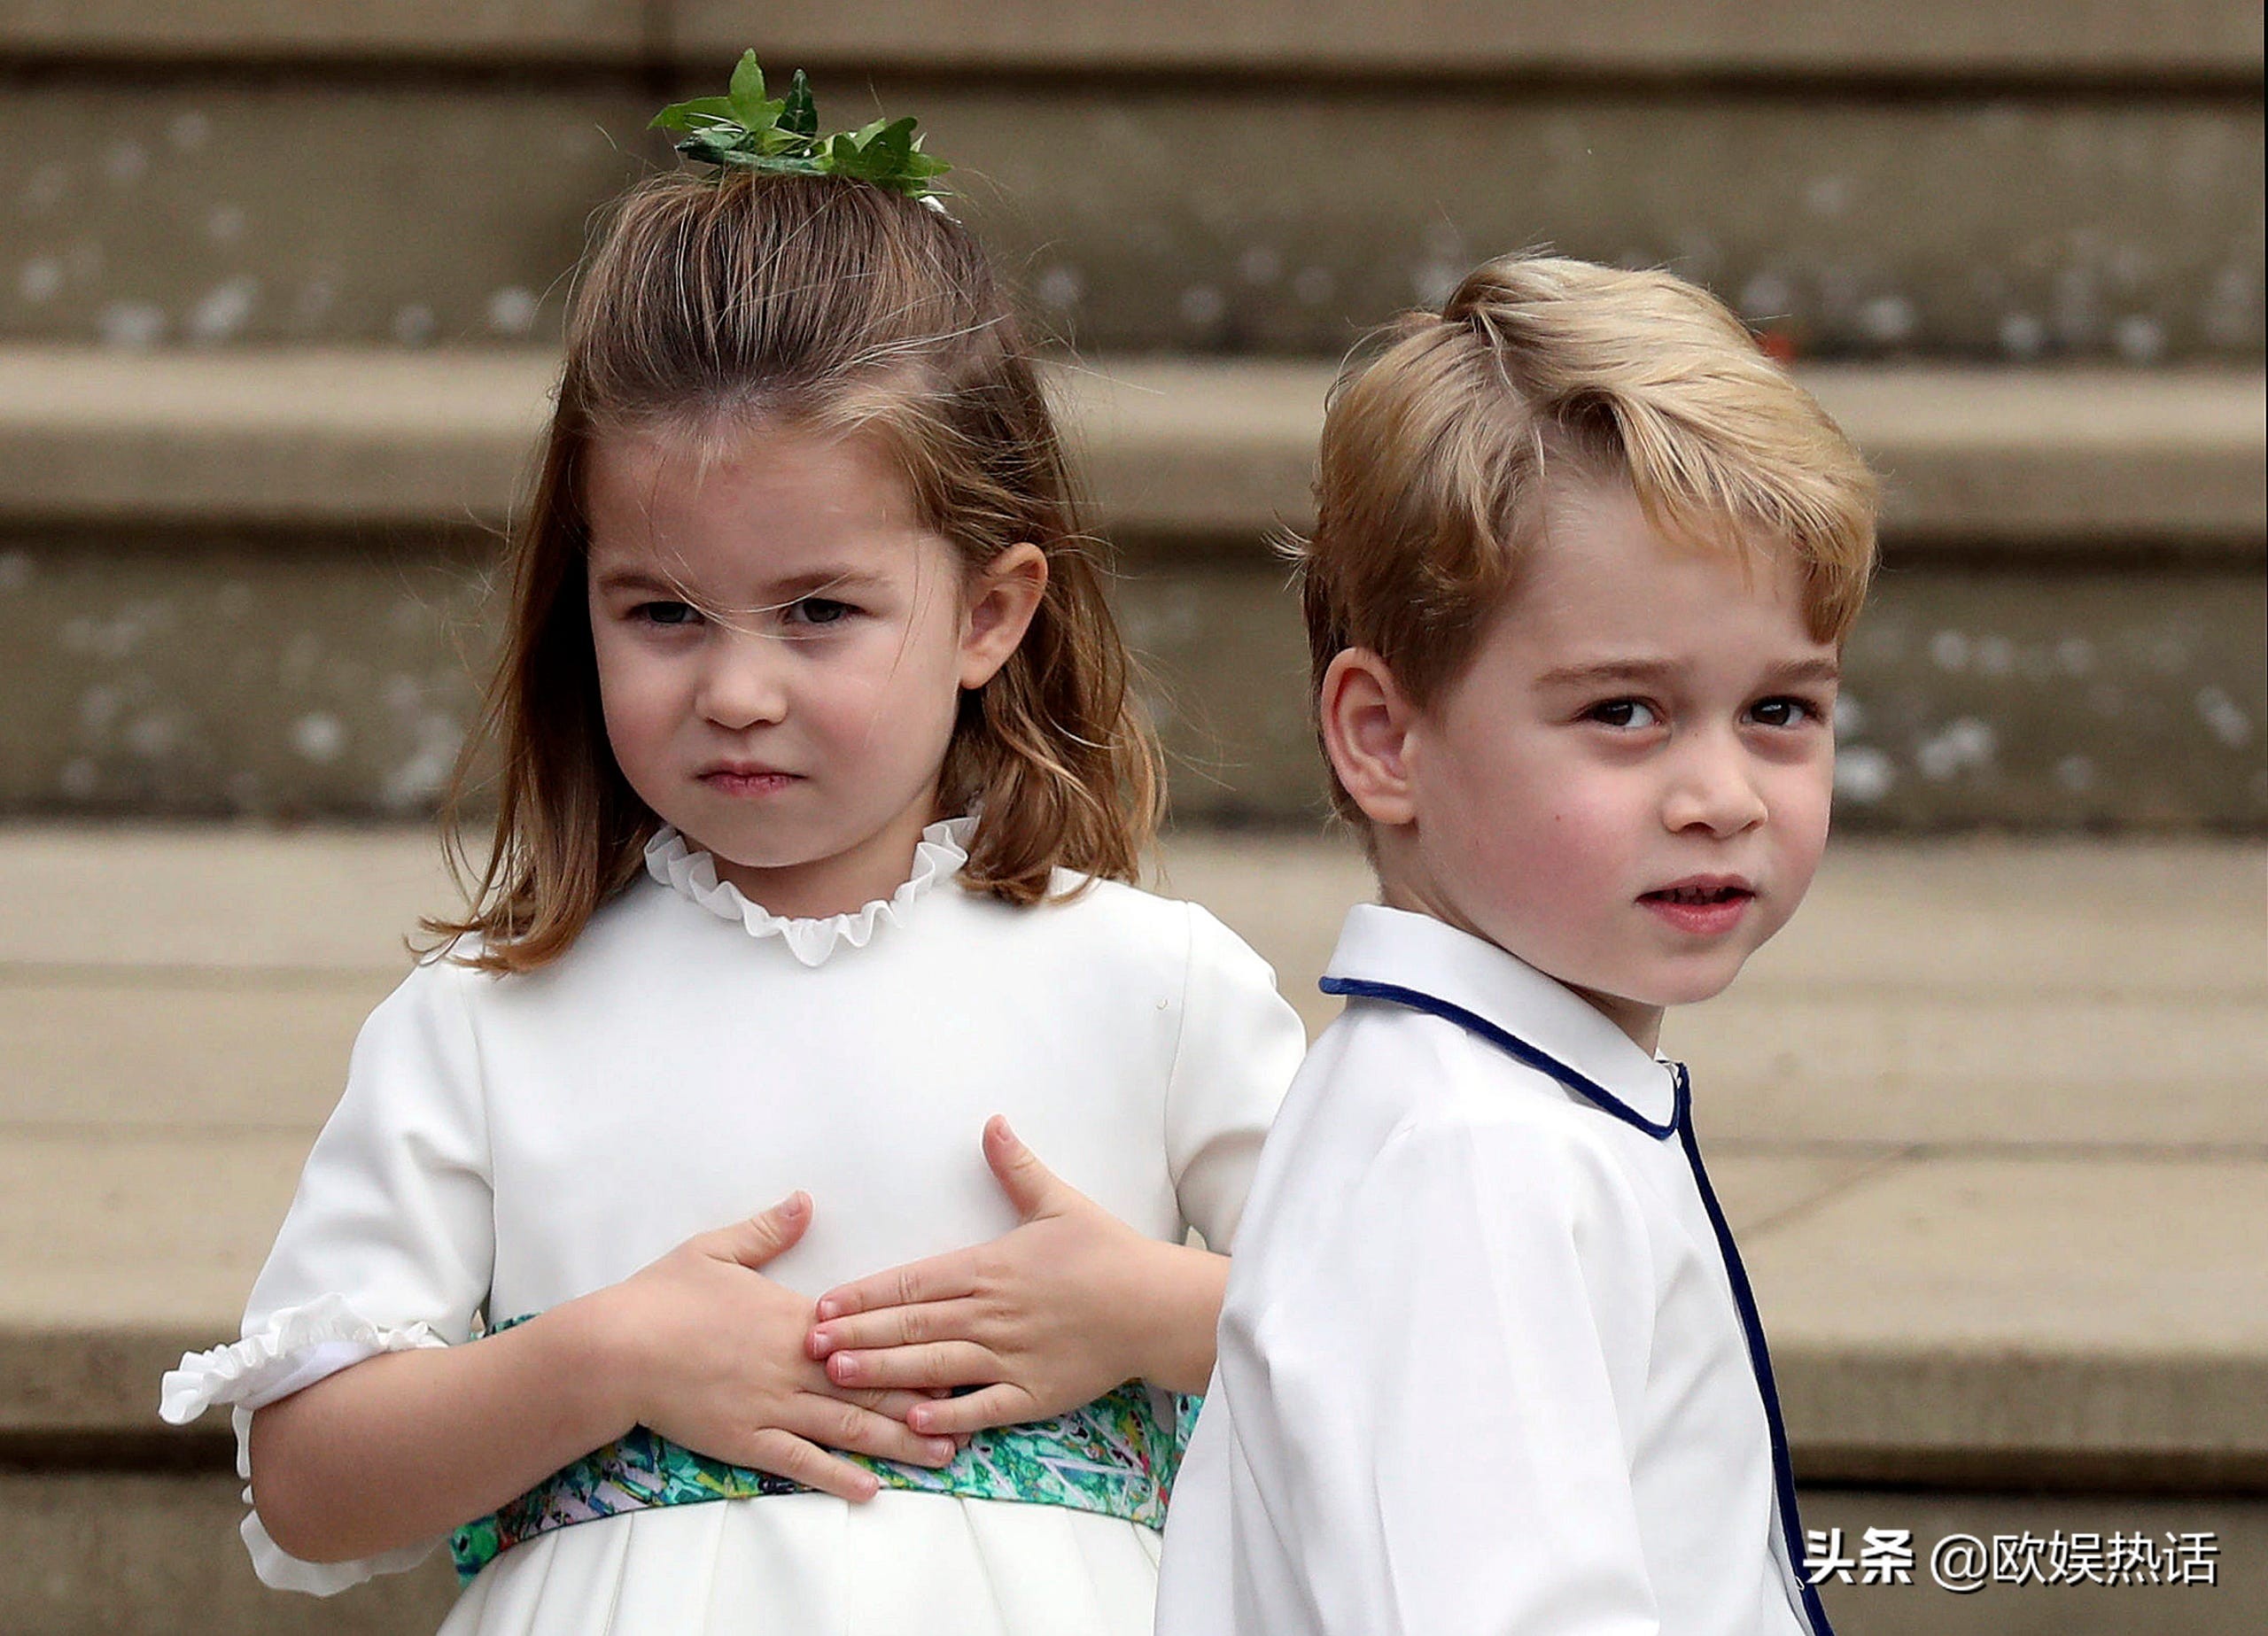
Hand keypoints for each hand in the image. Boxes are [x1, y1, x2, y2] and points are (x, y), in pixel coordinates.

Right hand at [597, 1192, 958, 1501]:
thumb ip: (768, 1229)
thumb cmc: (663, 1296)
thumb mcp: (717, 1249)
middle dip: (925, 1401)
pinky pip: (799, 1462)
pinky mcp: (745, 1441)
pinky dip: (837, 1477)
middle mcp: (794, 1366)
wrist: (614, 1349)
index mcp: (795, 1319)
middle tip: (974, 1413)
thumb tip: (805, 1200)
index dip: (915, 1346)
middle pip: (871, 1386)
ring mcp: (771, 1406)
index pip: (869, 1335)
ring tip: (943, 1455)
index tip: (958, 1351)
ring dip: (898, 1442)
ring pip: (847, 1429)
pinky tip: (870, 1490)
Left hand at [805, 1118, 1205, 1436]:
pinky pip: (982, 1407)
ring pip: (934, 1365)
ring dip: (883, 1370)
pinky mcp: (1033, 1393)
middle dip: (856, 1333)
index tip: (824, 1303)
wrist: (1155, 1304)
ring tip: (838, 1376)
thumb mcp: (1059, 1202)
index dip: (864, 1293)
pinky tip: (912, 1420)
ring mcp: (1009, 1356)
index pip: (912, 1281)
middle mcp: (990, 1313)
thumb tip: (992, 1122)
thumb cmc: (1107, 1253)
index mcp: (989, 1267)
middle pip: (911, 1324)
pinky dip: (947, 1415)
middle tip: (807, 1344)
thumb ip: (1017, 1167)